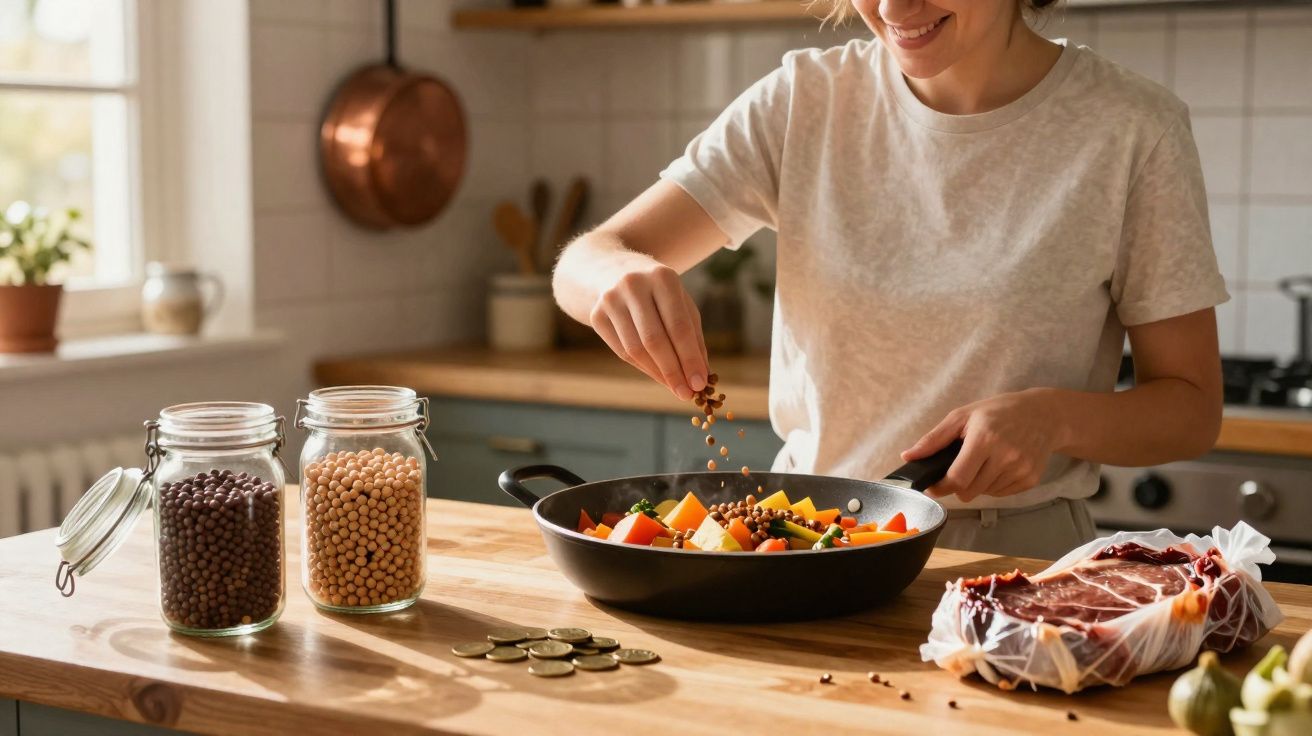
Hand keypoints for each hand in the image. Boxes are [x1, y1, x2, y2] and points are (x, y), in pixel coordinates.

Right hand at [589, 263, 708, 400]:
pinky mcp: (596, 315)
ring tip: (675, 388)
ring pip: (635, 349)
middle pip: (654, 340)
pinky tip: (657, 375)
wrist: (613, 271)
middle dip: (673, 371)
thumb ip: (693, 336)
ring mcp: (611, 299)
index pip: (678, 326)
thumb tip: (701, 375)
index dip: (690, 358)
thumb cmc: (658, 292)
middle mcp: (633, 285)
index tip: (700, 383)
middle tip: (687, 394)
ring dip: (658, 373)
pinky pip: (622, 351)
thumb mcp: (681, 303)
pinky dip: (642, 367)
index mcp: (662, 277)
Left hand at [900, 389, 1066, 501]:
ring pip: (984, 493)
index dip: (940, 487)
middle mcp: (1006, 456)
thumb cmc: (999, 411)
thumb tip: (908, 456)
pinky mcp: (1031, 479)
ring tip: (983, 461)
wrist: (1045, 414)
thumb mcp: (964, 416)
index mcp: (985, 438)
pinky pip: (1001, 493)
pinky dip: (994, 485)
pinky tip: (999, 465)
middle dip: (958, 485)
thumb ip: (934, 439)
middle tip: (959, 469)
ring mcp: (1021, 469)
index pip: (957, 478)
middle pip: (969, 491)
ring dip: (977, 484)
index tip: (933, 486)